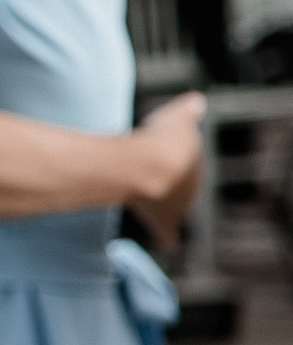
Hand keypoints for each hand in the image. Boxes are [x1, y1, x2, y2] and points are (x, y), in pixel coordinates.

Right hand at [131, 91, 204, 247]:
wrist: (147, 166)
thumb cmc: (159, 139)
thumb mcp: (175, 116)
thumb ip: (186, 110)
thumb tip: (196, 102)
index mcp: (197, 162)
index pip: (187, 163)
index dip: (170, 158)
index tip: (157, 156)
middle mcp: (194, 186)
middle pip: (182, 186)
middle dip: (169, 183)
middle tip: (149, 176)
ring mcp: (180, 205)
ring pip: (175, 206)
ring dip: (164, 204)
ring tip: (147, 198)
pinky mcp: (165, 221)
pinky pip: (169, 231)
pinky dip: (169, 235)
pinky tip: (169, 242)